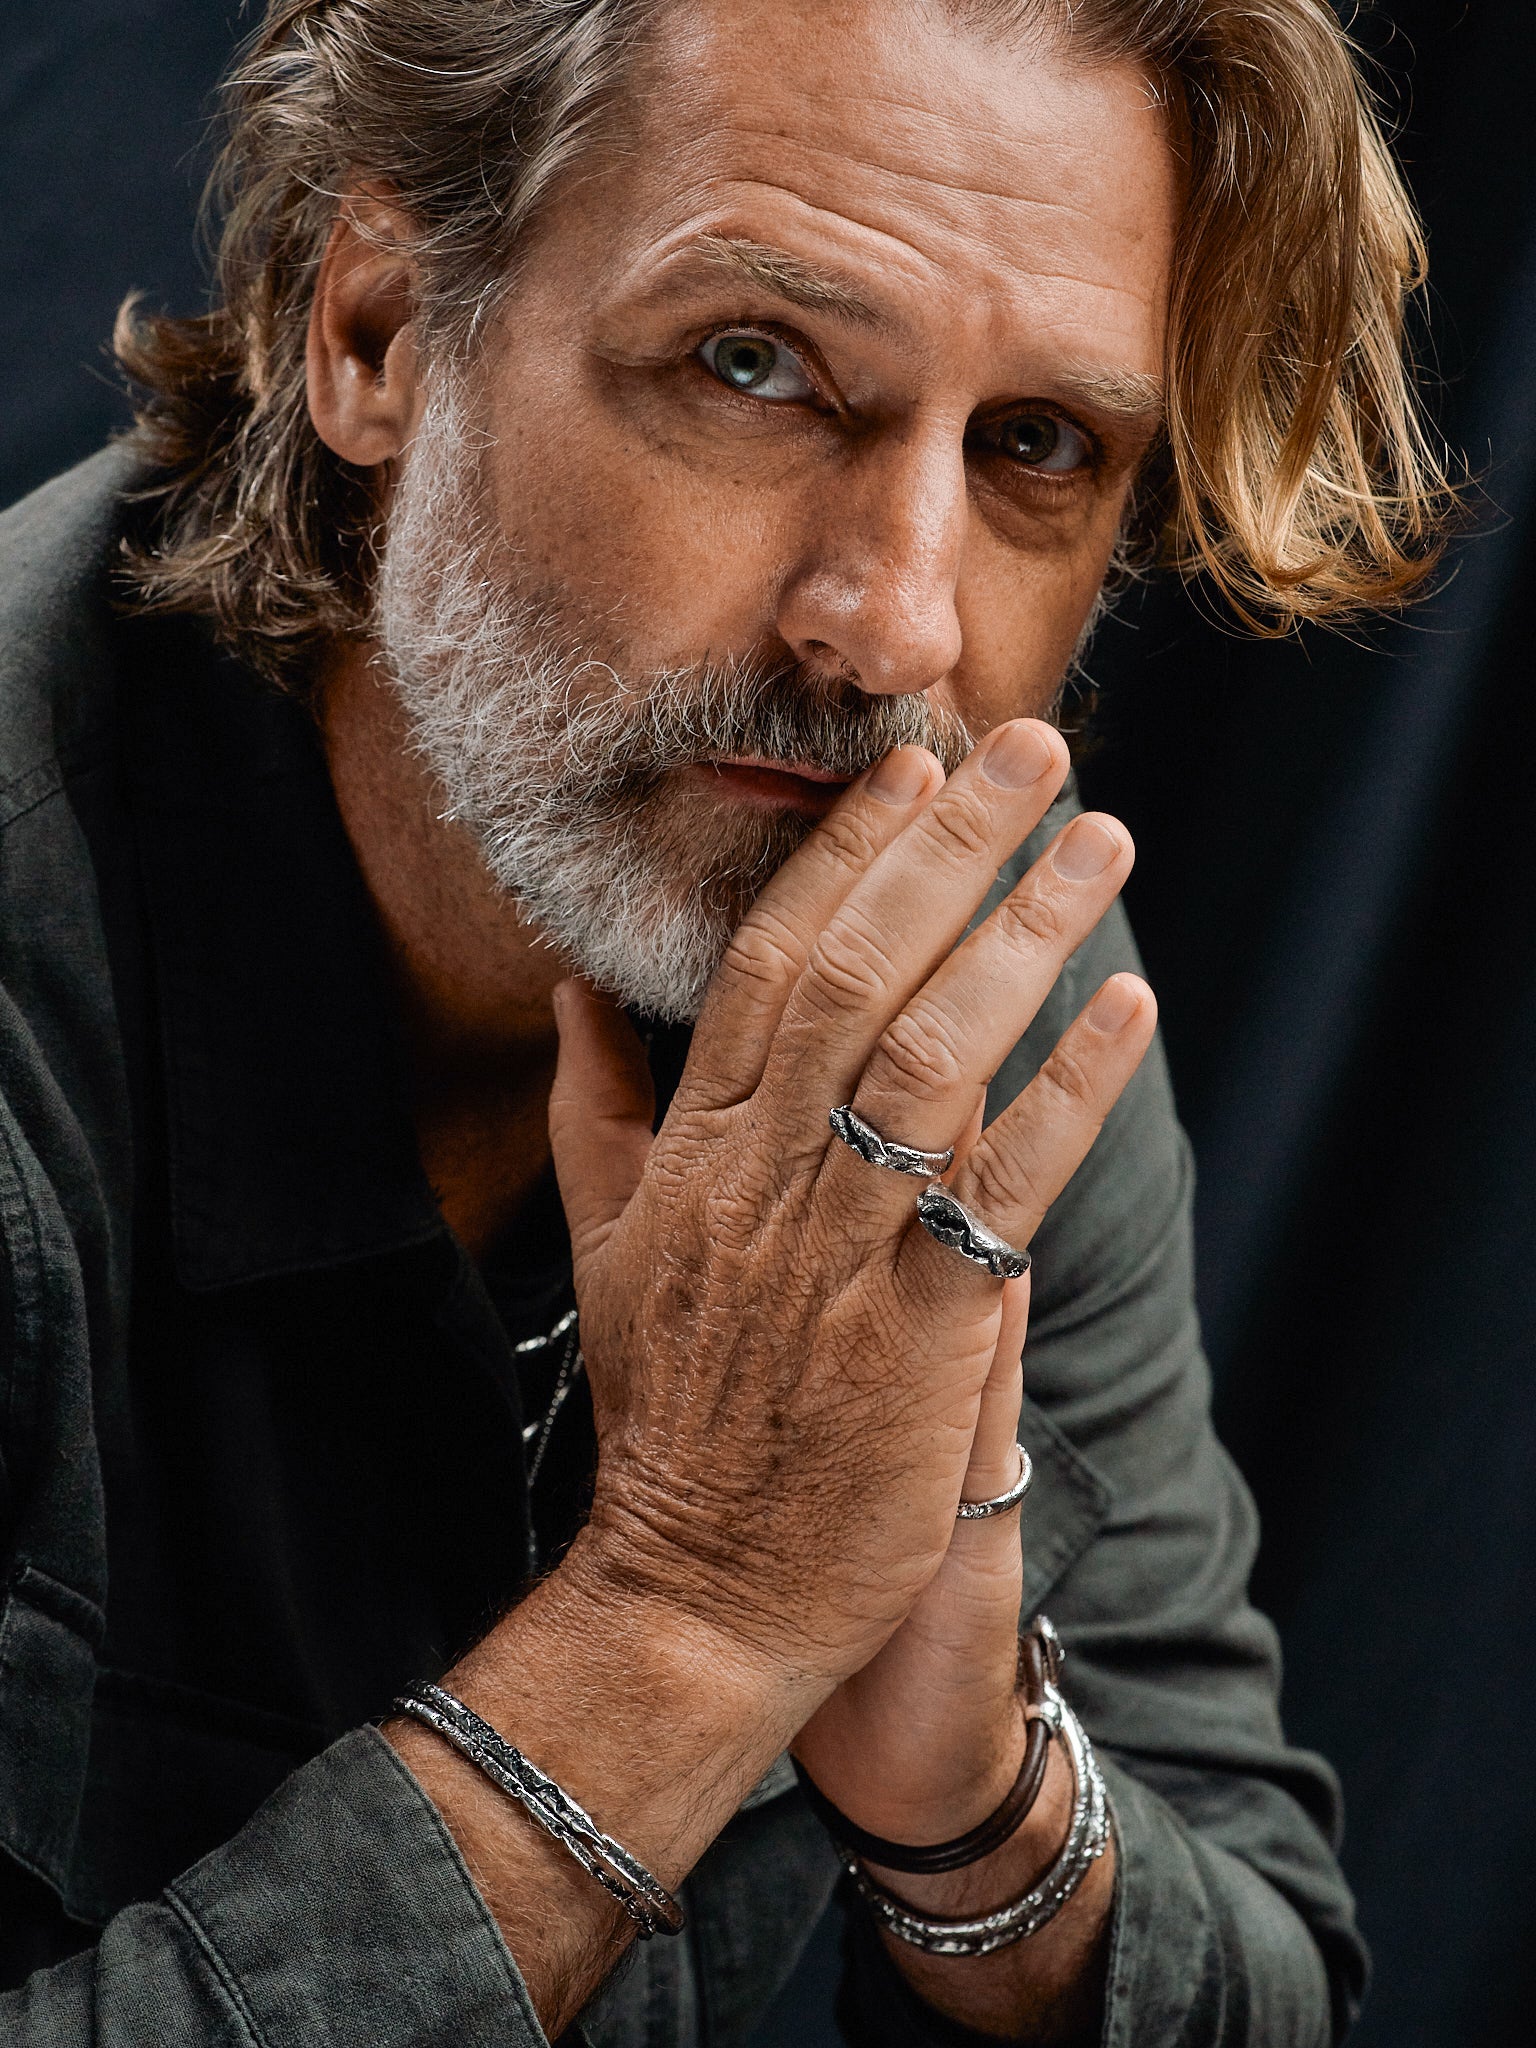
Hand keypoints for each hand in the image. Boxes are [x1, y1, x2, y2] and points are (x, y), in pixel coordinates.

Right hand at [549, 720, 1154, 1708]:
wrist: (699, 1591)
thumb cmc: (669, 1417)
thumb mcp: (603, 1251)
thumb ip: (596, 1112)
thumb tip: (576, 991)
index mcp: (690, 1153)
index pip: (764, 968)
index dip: (839, 859)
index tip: (904, 769)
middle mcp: (760, 1179)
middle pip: (857, 977)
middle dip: (944, 850)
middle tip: (1028, 749)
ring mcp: (837, 1250)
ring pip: (930, 1054)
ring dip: (1021, 936)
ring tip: (1095, 841)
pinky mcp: (919, 1329)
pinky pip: (1002, 1186)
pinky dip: (1069, 1093)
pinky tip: (1128, 1013)